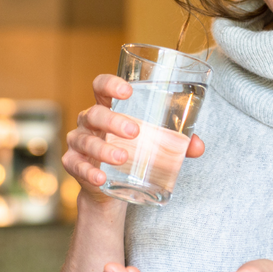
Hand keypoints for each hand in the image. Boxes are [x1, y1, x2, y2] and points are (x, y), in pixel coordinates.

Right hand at [62, 74, 204, 205]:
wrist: (110, 187)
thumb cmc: (132, 152)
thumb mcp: (152, 143)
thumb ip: (176, 142)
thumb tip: (198, 147)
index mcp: (107, 107)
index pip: (101, 86)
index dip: (110, 84)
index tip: (128, 90)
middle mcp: (89, 121)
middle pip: (95, 114)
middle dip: (114, 121)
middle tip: (135, 131)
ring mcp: (78, 142)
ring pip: (86, 141)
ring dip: (104, 149)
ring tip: (123, 158)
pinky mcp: (73, 164)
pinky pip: (76, 166)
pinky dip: (88, 172)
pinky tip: (101, 177)